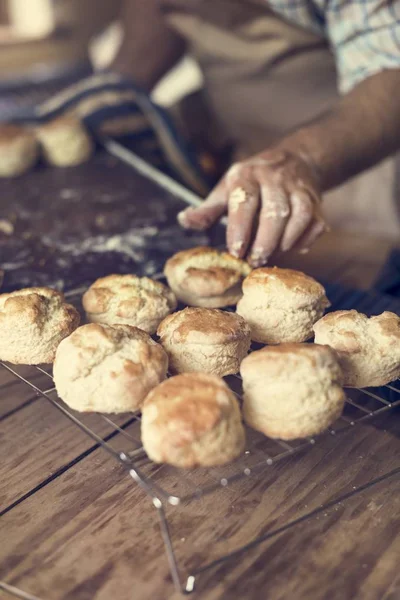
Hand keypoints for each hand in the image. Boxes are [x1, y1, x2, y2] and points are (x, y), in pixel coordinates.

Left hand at [178, 149, 327, 266]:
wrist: (294, 160)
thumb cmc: (251, 183)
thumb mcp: (226, 190)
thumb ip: (207, 209)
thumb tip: (184, 220)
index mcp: (247, 176)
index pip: (245, 201)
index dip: (240, 228)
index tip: (236, 251)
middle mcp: (274, 179)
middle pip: (275, 212)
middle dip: (265, 241)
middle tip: (254, 261)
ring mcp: (298, 188)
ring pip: (299, 216)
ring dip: (285, 241)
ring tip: (272, 256)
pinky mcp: (316, 200)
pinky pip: (316, 222)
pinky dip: (306, 239)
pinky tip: (293, 248)